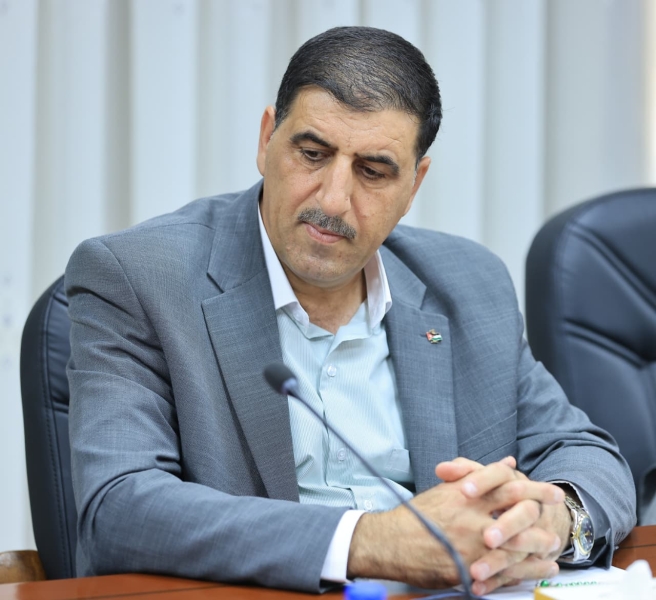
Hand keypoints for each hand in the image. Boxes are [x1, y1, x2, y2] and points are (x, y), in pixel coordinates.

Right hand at [346, 458, 562, 588]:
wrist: (389, 543)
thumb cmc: (415, 516)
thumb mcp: (444, 489)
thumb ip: (476, 476)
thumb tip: (506, 463)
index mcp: (465, 496)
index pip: (507, 487)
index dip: (533, 489)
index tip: (553, 492)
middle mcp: (471, 518)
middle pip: (517, 515)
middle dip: (544, 516)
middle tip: (561, 518)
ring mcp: (470, 546)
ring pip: (516, 548)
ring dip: (539, 548)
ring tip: (555, 548)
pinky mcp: (467, 571)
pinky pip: (503, 574)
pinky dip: (525, 573)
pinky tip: (540, 570)